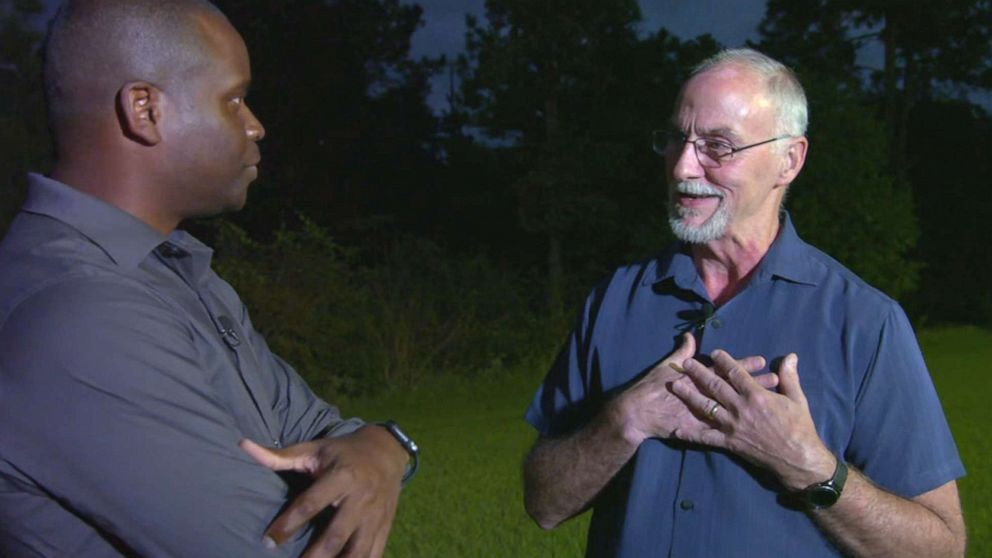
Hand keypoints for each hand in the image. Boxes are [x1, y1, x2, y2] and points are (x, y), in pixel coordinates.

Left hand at [240, 425, 407, 557]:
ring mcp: (375, 515)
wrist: (387, 452)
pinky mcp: (384, 526)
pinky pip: (373, 553)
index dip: (287, 524)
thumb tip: (243, 445)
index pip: (311, 504)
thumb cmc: (343, 451)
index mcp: (342, 476)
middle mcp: (361, 498)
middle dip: (313, 556)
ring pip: (357, 550)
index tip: (267, 541)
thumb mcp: (315, 449)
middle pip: (336, 535)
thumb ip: (280, 456)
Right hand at [610, 333, 773, 445]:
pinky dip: (733, 435)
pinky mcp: (701, 431)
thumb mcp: (667, 366)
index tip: (764, 361)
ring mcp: (706, 416)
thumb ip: (681, 352)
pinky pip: (721, 435)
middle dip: (759, 386)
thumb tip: (690, 336)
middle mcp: (708, 397)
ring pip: (737, 412)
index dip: (746, 366)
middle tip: (778, 380)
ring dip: (753, 409)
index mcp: (702, 380)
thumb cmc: (651, 387)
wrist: (638, 414)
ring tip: (773, 405)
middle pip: (738, 391)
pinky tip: (752, 437)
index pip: (729, 370)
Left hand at [671, 350, 835, 489]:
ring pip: (707, 407)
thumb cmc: (799, 428)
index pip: (735, 373)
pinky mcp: (730, 443)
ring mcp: (733, 426)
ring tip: (675, 386)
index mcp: (756, 395)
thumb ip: (790, 376)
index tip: (714, 352)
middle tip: (686, 364)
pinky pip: (707, 437)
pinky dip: (691, 434)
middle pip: (715, 386)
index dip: (724, 361)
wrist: (797, 459)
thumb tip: (790, 355)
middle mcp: (741, 408)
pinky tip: (677, 430)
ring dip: (689, 396)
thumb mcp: (797, 399)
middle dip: (699, 373)